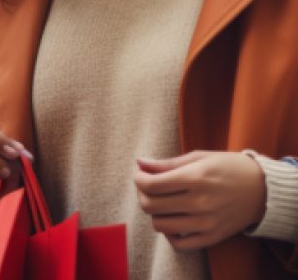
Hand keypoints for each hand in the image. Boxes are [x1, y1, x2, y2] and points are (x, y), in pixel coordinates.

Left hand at [133, 150, 266, 250]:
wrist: (263, 190)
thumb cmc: (228, 167)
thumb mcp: (199, 157)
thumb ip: (167, 163)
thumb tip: (140, 162)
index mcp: (195, 178)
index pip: (151, 185)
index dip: (138, 179)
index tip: (141, 174)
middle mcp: (199, 203)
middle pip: (151, 206)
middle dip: (142, 193)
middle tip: (147, 185)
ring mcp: (206, 224)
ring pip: (160, 225)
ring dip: (154, 212)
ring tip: (161, 201)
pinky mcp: (212, 238)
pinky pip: (179, 244)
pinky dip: (169, 233)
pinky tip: (173, 219)